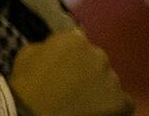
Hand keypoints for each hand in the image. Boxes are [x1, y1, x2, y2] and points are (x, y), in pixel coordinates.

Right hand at [10, 31, 132, 115]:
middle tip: (73, 83)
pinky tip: (98, 110)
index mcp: (75, 40)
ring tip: (84, 99)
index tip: (62, 64)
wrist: (35, 115)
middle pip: (96, 59)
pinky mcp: (122, 102)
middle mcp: (99, 55)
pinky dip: (113, 105)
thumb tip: (54, 48)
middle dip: (87, 69)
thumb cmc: (27, 85)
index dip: (70, 53)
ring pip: (109, 80)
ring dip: (99, 86)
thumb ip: (46, 47)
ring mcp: (113, 79)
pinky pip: (122, 101)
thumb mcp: (26, 55)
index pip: (78, 40)